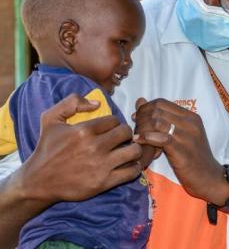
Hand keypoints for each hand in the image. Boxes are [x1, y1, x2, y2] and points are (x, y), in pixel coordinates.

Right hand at [18, 94, 142, 202]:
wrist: (38, 181)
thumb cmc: (46, 148)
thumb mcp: (50, 118)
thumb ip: (71, 102)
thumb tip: (97, 103)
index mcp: (84, 130)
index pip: (114, 120)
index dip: (114, 123)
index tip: (110, 130)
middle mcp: (94, 147)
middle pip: (126, 133)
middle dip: (126, 134)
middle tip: (121, 139)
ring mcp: (101, 166)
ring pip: (134, 151)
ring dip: (134, 149)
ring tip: (127, 151)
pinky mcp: (104, 182)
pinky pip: (131, 172)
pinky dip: (134, 167)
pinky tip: (127, 165)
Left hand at [134, 98, 228, 205]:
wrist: (208, 178)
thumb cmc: (192, 157)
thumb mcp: (179, 135)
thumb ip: (162, 120)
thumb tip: (140, 101)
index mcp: (191, 117)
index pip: (162, 102)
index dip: (145, 108)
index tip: (137, 118)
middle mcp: (191, 123)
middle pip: (158, 111)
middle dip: (141, 118)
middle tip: (135, 128)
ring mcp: (188, 136)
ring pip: (158, 122)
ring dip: (143, 128)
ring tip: (137, 136)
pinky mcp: (183, 151)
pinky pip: (161, 138)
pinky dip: (147, 138)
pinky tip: (139, 142)